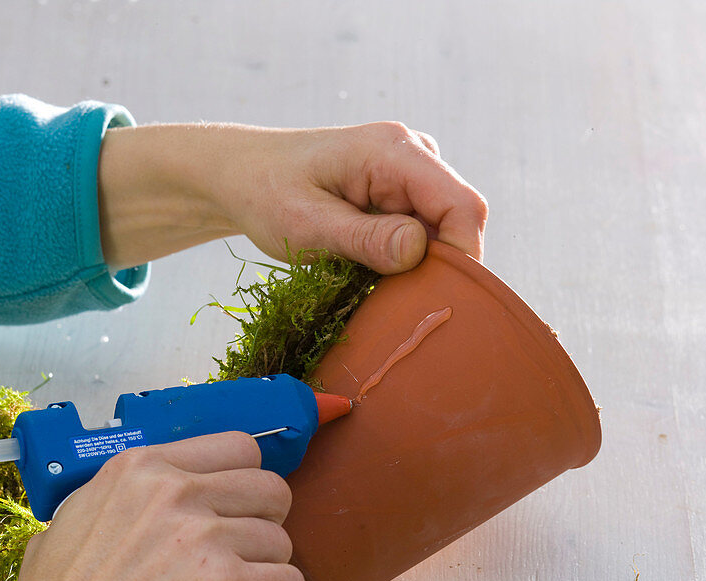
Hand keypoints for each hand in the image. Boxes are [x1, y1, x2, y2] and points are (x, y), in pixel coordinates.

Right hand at [0, 432, 302, 580]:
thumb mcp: (72, 520)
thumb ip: (122, 499)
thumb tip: (146, 507)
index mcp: (140, 467)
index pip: (236, 448)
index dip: (243, 486)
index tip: (234, 513)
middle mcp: (175, 490)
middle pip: (269, 489)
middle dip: (262, 526)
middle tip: (240, 559)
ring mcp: (203, 534)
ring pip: (281, 540)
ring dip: (265, 572)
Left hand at [98, 121, 487, 273]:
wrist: (243, 175)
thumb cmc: (266, 194)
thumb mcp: (306, 224)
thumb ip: (363, 238)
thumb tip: (419, 250)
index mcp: (394, 151)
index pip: (462, 207)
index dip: (462, 258)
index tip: (434, 300)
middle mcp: (414, 154)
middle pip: (459, 221)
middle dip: (439, 267)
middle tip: (396, 303)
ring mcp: (411, 172)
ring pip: (443, 232)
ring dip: (419, 266)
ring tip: (372, 285)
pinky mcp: (403, 192)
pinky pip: (424, 233)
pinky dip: (405, 260)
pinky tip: (371, 272)